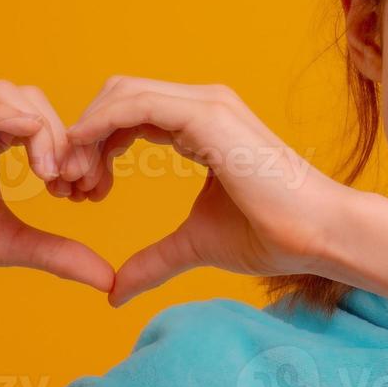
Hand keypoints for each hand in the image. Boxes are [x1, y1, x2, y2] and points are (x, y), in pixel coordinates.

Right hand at [0, 80, 114, 313]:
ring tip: (53, 171)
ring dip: (37, 126)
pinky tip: (27, 135)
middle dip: (60, 134)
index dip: (69, 144)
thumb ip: (58, 252)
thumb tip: (108, 279)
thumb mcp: (12, 243)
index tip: (86, 185)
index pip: (39, 117)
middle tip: (75, 177)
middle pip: (28, 100)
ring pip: (0, 95)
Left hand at [64, 76, 346, 305]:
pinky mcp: (208, 116)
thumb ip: (154, 260)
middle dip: (85, 136)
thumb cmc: (272, 236)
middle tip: (68, 186)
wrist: (318, 234)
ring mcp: (207, 104)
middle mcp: (203, 104)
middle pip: (118, 96)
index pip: (131, 113)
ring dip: (87, 133)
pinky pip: (135, 105)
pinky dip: (100, 127)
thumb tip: (114, 292)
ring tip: (74, 181)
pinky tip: (84, 160)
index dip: (97, 145)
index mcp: (202, 124)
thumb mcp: (195, 245)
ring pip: (121, 94)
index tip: (82, 192)